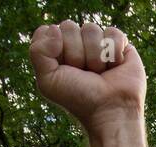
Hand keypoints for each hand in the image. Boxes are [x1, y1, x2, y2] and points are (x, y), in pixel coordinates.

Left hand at [28, 20, 144, 133]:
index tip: (63, 70)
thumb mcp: (48, 81)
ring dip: (95, 56)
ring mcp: (97, 42)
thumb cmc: (79, 99)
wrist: (110, 110)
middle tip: (83, 73)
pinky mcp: (118, 43)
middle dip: (75, 54)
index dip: (54, 49)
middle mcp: (76, 43)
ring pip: (90, 29)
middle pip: (68, 26)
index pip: (47, 30)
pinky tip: (115, 67)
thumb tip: (55, 28)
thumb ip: (38, 52)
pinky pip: (112, 33)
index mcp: (56, 51)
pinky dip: (113, 53)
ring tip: (100, 73)